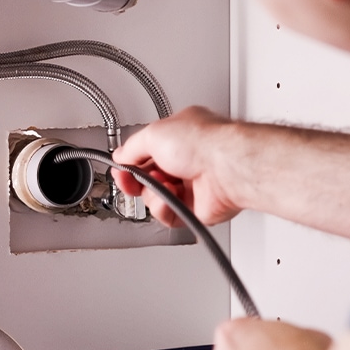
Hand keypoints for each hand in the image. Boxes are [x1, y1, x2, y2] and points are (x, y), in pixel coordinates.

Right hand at [112, 106, 241, 226]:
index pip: (146, 152)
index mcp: (179, 137)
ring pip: (156, 198)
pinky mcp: (196, 209)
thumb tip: (120, 156)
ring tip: (161, 184)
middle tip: (130, 181)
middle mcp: (186, 161)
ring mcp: (192, 186)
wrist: (229, 167)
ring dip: (152, 193)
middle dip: (136, 181)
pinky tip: (168, 199)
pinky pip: (168, 215)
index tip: (120, 168)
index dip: (130, 162)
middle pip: (149, 177)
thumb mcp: (154, 133)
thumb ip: (131, 147)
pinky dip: (163, 209)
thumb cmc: (205, 143)